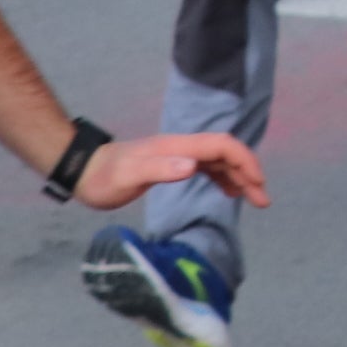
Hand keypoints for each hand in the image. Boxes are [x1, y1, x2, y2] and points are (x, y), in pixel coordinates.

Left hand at [70, 132, 269, 209]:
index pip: (221, 146)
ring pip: (219, 161)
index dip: (244, 161)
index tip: (257, 184)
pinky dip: (224, 178)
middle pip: (225, 152)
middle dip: (249, 173)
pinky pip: (208, 168)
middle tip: (263, 201)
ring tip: (255, 199)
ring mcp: (177, 156)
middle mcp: (181, 148)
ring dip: (240, 177)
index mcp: (177, 148)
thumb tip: (193, 166)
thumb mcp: (128, 176)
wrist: (83, 171)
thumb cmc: (102, 177)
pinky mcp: (172, 165)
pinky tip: (229, 192)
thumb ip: (159, 169)